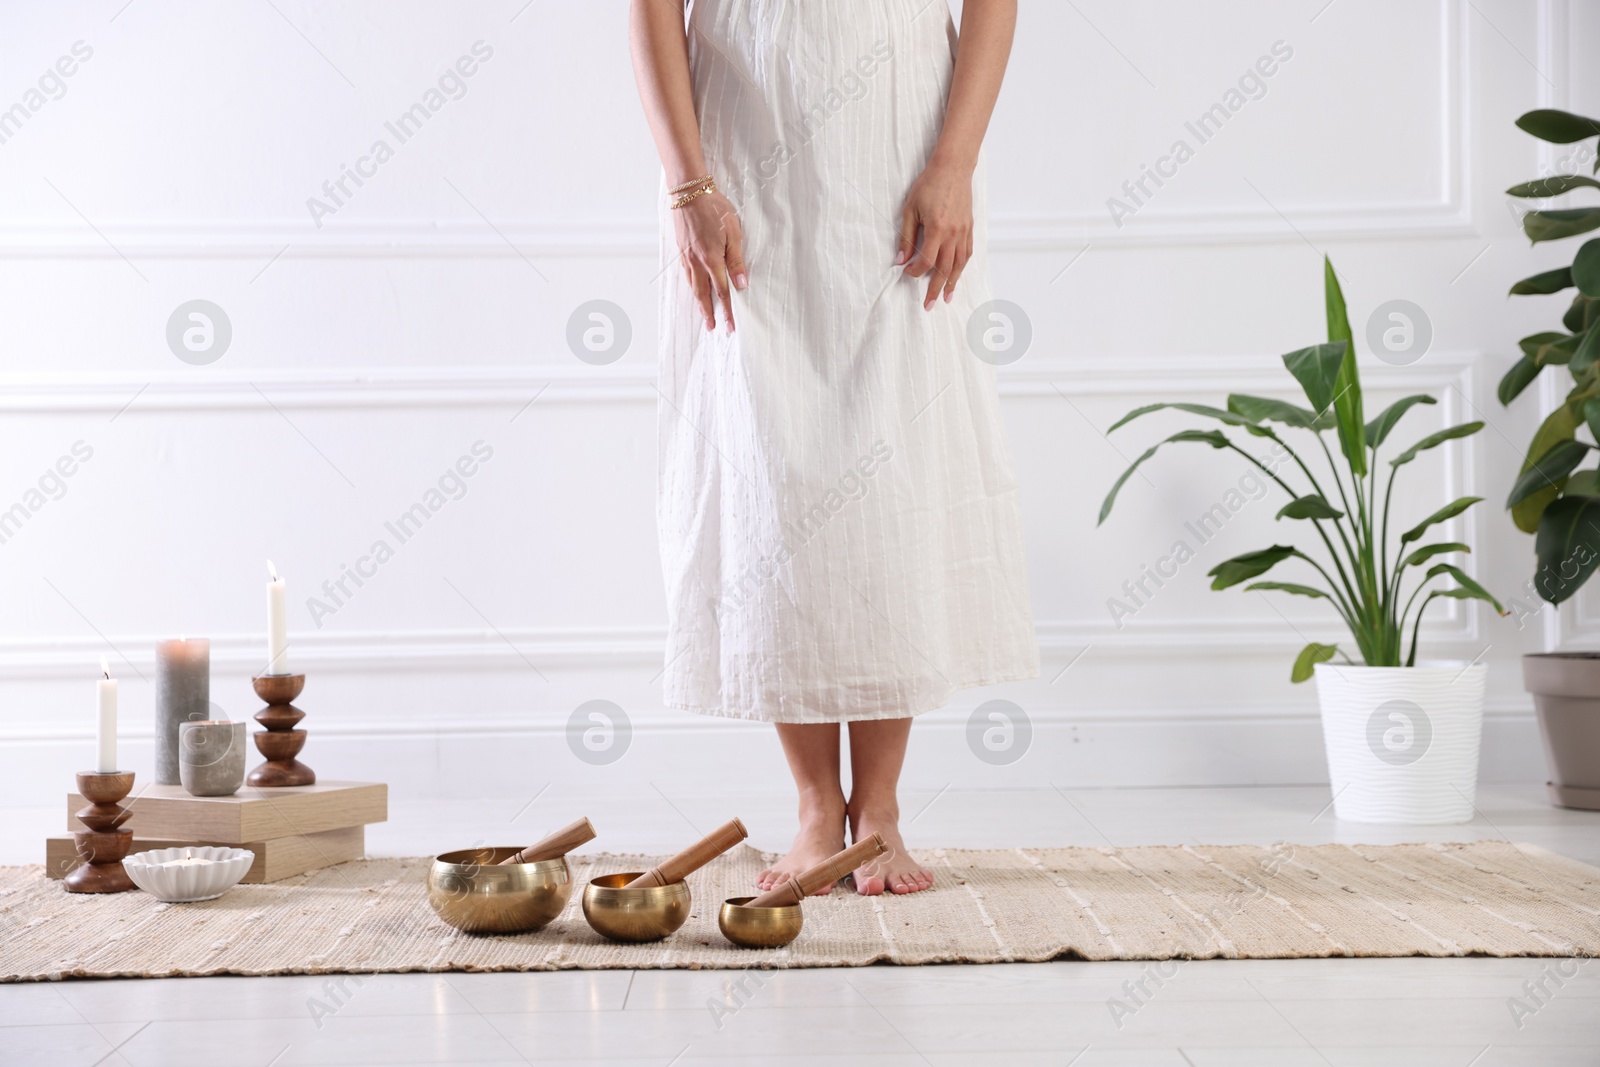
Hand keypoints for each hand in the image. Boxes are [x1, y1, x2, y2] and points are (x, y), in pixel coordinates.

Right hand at [673, 189, 746, 331]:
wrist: (689, 191)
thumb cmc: (715, 208)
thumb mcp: (733, 232)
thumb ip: (737, 260)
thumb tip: (741, 285)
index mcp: (711, 259)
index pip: (722, 292)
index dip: (727, 311)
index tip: (730, 327)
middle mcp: (696, 262)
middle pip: (703, 294)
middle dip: (709, 313)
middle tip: (713, 328)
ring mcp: (686, 256)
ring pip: (692, 286)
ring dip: (699, 302)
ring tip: (704, 314)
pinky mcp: (681, 250)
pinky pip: (686, 275)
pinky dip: (691, 287)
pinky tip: (694, 289)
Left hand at [897, 162, 973, 309]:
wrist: (953, 168)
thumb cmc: (929, 185)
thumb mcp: (910, 209)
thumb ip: (906, 237)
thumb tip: (900, 260)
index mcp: (937, 229)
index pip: (927, 261)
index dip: (916, 271)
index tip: (907, 273)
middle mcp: (953, 234)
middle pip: (945, 269)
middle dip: (936, 289)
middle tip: (929, 305)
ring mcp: (964, 232)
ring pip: (959, 264)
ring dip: (952, 283)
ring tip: (947, 298)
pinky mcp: (970, 228)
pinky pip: (967, 253)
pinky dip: (962, 267)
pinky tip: (957, 275)